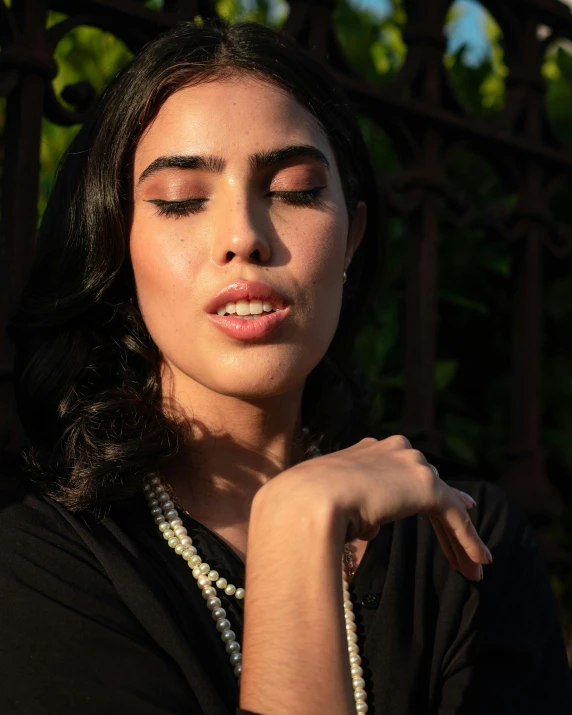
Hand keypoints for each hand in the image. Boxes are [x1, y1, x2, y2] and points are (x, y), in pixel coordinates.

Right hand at [267, 435, 491, 580]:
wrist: (307, 500)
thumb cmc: (303, 507)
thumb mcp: (329, 503)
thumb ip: (352, 508)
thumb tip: (369, 524)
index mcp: (366, 450)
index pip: (402, 468)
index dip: (420, 486)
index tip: (443, 500)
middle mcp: (392, 450)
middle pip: (428, 483)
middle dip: (446, 512)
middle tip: (462, 544)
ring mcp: (410, 465)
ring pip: (444, 502)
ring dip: (458, 537)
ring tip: (472, 569)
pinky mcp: (426, 486)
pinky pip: (454, 516)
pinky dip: (469, 540)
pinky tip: (479, 564)